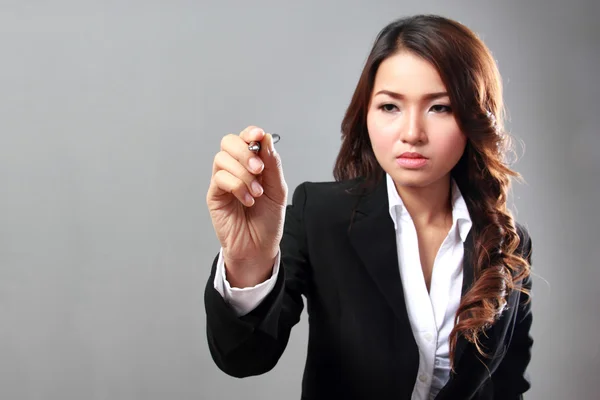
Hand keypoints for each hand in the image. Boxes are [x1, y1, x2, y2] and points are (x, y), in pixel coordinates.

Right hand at [206, 126, 287, 286]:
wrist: (259, 247)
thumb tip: (266, 138)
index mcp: (252, 164)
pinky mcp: (214, 195)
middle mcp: (235, 169)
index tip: (259, 135)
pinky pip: (219, 178)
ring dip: (243, 173)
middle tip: (259, 169)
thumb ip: (272, 164)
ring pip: (222, 159)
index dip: (251, 132)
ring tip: (257, 193)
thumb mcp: (278, 190)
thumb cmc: (268, 220)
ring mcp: (223, 181)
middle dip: (244, 151)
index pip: (246, 138)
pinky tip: (248, 200)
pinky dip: (237, 186)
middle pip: (229, 142)